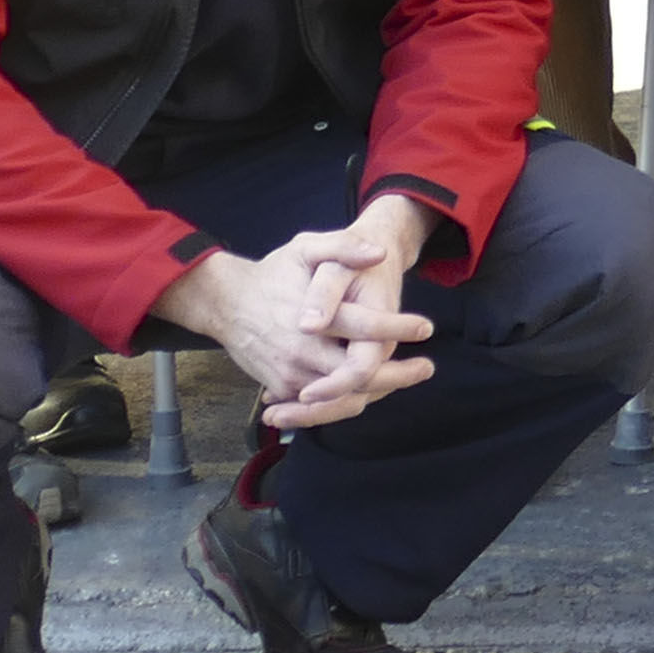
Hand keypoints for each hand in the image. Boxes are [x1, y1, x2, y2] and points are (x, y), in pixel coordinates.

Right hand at [162, 225, 435, 430]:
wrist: (226, 303)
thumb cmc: (272, 274)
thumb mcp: (304, 248)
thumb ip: (342, 247)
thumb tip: (379, 253)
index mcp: (314, 319)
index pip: (365, 329)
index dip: (398, 328)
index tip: (426, 326)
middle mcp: (303, 353)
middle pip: (359, 376)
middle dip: (397, 376)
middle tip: (426, 368)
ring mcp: (291, 375)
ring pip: (343, 397)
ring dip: (377, 391)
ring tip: (406, 378)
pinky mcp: (283, 387)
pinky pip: (321, 405)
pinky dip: (348, 400)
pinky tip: (373, 389)